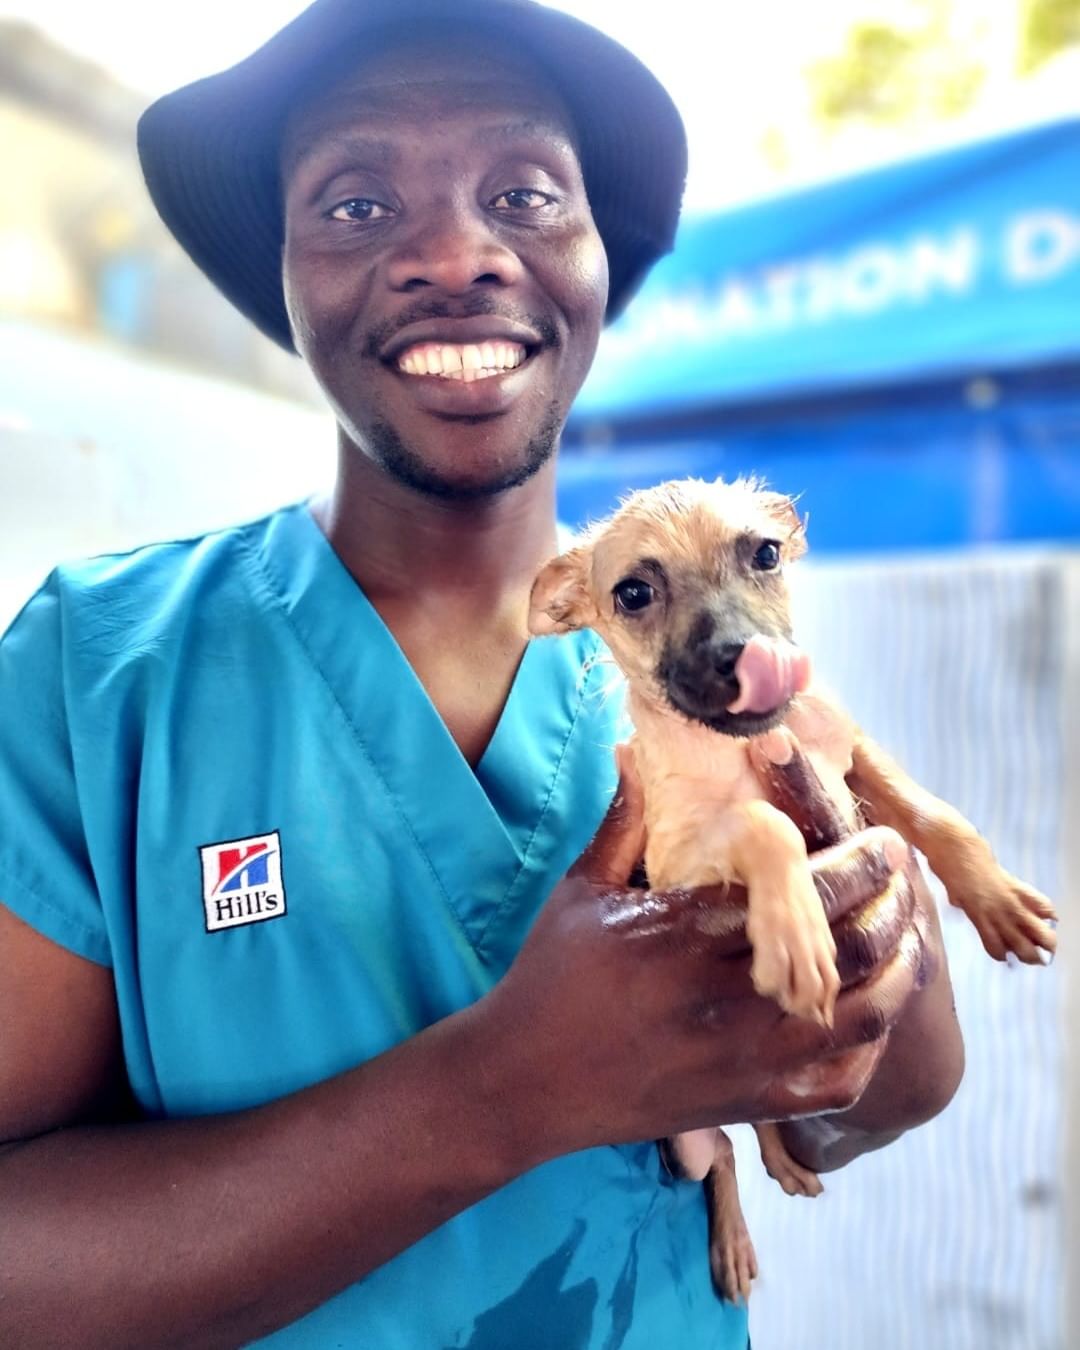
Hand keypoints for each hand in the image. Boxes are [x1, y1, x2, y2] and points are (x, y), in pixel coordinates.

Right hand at [481, 748, 924, 1162]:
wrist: (527, 1082)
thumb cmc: (551, 977)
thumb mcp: (581, 890)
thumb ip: (622, 820)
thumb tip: (632, 747)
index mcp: (688, 932)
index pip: (803, 890)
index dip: (858, 862)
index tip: (883, 839)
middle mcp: (724, 994)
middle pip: (844, 944)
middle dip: (889, 901)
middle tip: (906, 874)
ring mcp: (742, 1057)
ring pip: (858, 1013)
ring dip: (895, 969)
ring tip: (908, 934)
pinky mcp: (748, 1103)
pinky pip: (838, 1082)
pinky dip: (870, 1046)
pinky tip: (875, 1012)